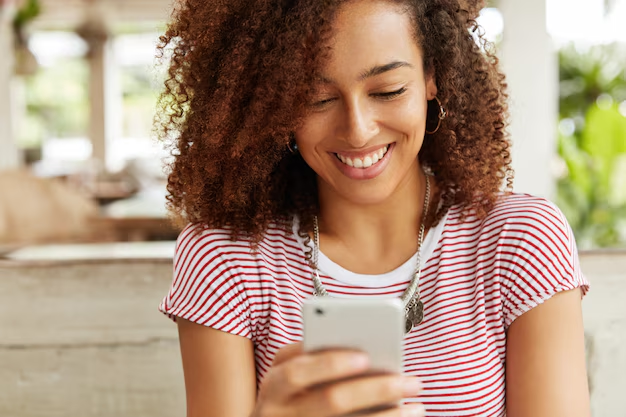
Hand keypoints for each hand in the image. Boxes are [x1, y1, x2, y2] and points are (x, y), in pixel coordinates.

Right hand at [252, 343, 424, 416]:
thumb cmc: (288, 389)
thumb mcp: (284, 370)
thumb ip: (309, 355)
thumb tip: (359, 349)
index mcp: (273, 386)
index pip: (297, 372)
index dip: (329, 364)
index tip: (364, 356)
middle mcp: (282, 413)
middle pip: (331, 401)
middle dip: (373, 389)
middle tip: (408, 381)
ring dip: (388, 416)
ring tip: (417, 405)